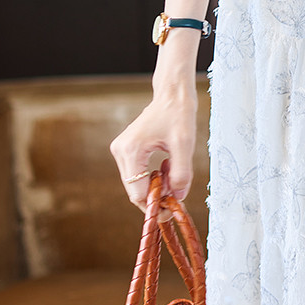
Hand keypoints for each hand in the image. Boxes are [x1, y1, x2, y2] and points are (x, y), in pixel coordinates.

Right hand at [110, 78, 198, 215]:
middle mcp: (120, 151)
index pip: (137, 192)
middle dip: (157, 196)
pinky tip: (166, 165)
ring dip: (156, 185)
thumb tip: (178, 198)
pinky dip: (153, 176)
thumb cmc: (178, 114)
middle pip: (135, 191)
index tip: (173, 209)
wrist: (172, 94)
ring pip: (136, 184)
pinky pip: (138, 174)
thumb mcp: (184, 145)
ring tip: (173, 170)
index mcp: (131, 150)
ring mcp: (121, 150)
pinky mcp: (126, 150)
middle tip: (178, 194)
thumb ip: (181, 173)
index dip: (155, 204)